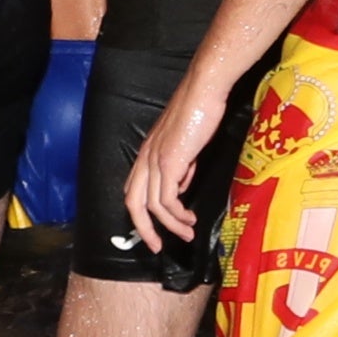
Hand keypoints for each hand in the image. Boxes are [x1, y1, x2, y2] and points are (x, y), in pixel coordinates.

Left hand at [118, 67, 229, 253]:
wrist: (204, 90)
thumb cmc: (199, 110)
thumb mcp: (186, 143)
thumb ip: (181, 165)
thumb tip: (181, 186)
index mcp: (147, 153)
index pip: (133, 190)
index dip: (140, 214)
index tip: (156, 230)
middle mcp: (146, 158)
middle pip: (133, 203)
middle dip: (144, 230)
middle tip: (159, 246)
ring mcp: (156, 160)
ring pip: (153, 205)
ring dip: (171, 225)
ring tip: (188, 232)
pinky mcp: (170, 161)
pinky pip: (167, 198)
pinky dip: (177, 214)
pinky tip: (189, 216)